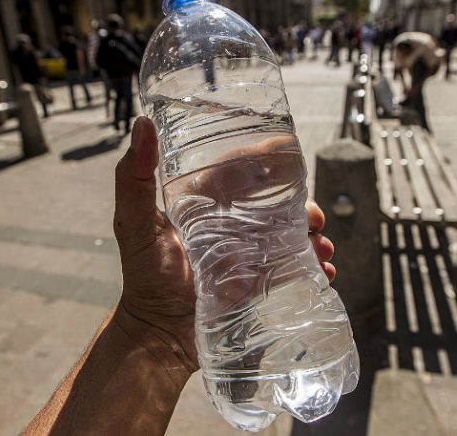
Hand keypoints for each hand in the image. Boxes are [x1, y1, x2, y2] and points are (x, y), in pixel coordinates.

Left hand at [113, 116, 335, 372]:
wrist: (160, 333)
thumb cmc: (144, 276)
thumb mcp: (135, 223)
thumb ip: (133, 179)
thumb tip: (142, 123)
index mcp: (205, 200)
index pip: (243, 170)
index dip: (269, 161)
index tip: (291, 159)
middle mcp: (230, 220)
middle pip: (276, 200)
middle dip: (303, 203)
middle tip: (315, 218)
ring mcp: (247, 250)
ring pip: (290, 231)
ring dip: (313, 235)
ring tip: (322, 247)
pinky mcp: (259, 278)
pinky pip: (292, 264)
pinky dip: (313, 264)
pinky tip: (323, 270)